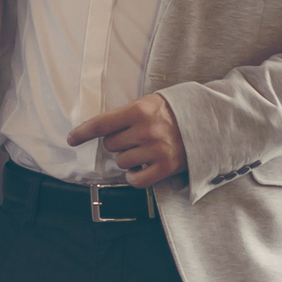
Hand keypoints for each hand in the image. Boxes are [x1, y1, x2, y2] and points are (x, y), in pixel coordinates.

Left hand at [68, 94, 189, 188]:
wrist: (209, 122)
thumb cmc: (176, 111)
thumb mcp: (152, 102)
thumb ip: (128, 113)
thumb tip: (100, 128)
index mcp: (140, 110)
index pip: (102, 124)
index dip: (83, 132)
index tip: (72, 139)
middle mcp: (146, 131)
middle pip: (111, 145)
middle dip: (117, 143)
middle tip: (133, 138)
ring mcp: (156, 150)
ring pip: (122, 162)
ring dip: (127, 159)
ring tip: (143, 151)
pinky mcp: (166, 167)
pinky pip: (136, 180)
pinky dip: (134, 177)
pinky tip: (139, 170)